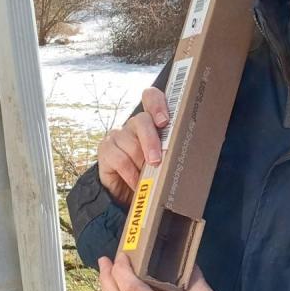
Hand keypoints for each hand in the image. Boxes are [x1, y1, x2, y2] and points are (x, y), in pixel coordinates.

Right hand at [96, 87, 169, 205]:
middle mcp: (134, 125)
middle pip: (142, 121)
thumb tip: (184, 150)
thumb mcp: (164, 159)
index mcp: (151, 122)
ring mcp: (118, 136)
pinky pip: (120, 159)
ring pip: (132, 144)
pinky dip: (130, 174)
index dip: (157, 104)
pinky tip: (135, 182)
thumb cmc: (151, 172)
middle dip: (151, 141)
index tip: (164, 121)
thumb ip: (171, 149)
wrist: (127, 192)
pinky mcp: (105, 150)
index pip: (151, 98)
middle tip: (156, 160)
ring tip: (147, 177)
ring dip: (141, 164)